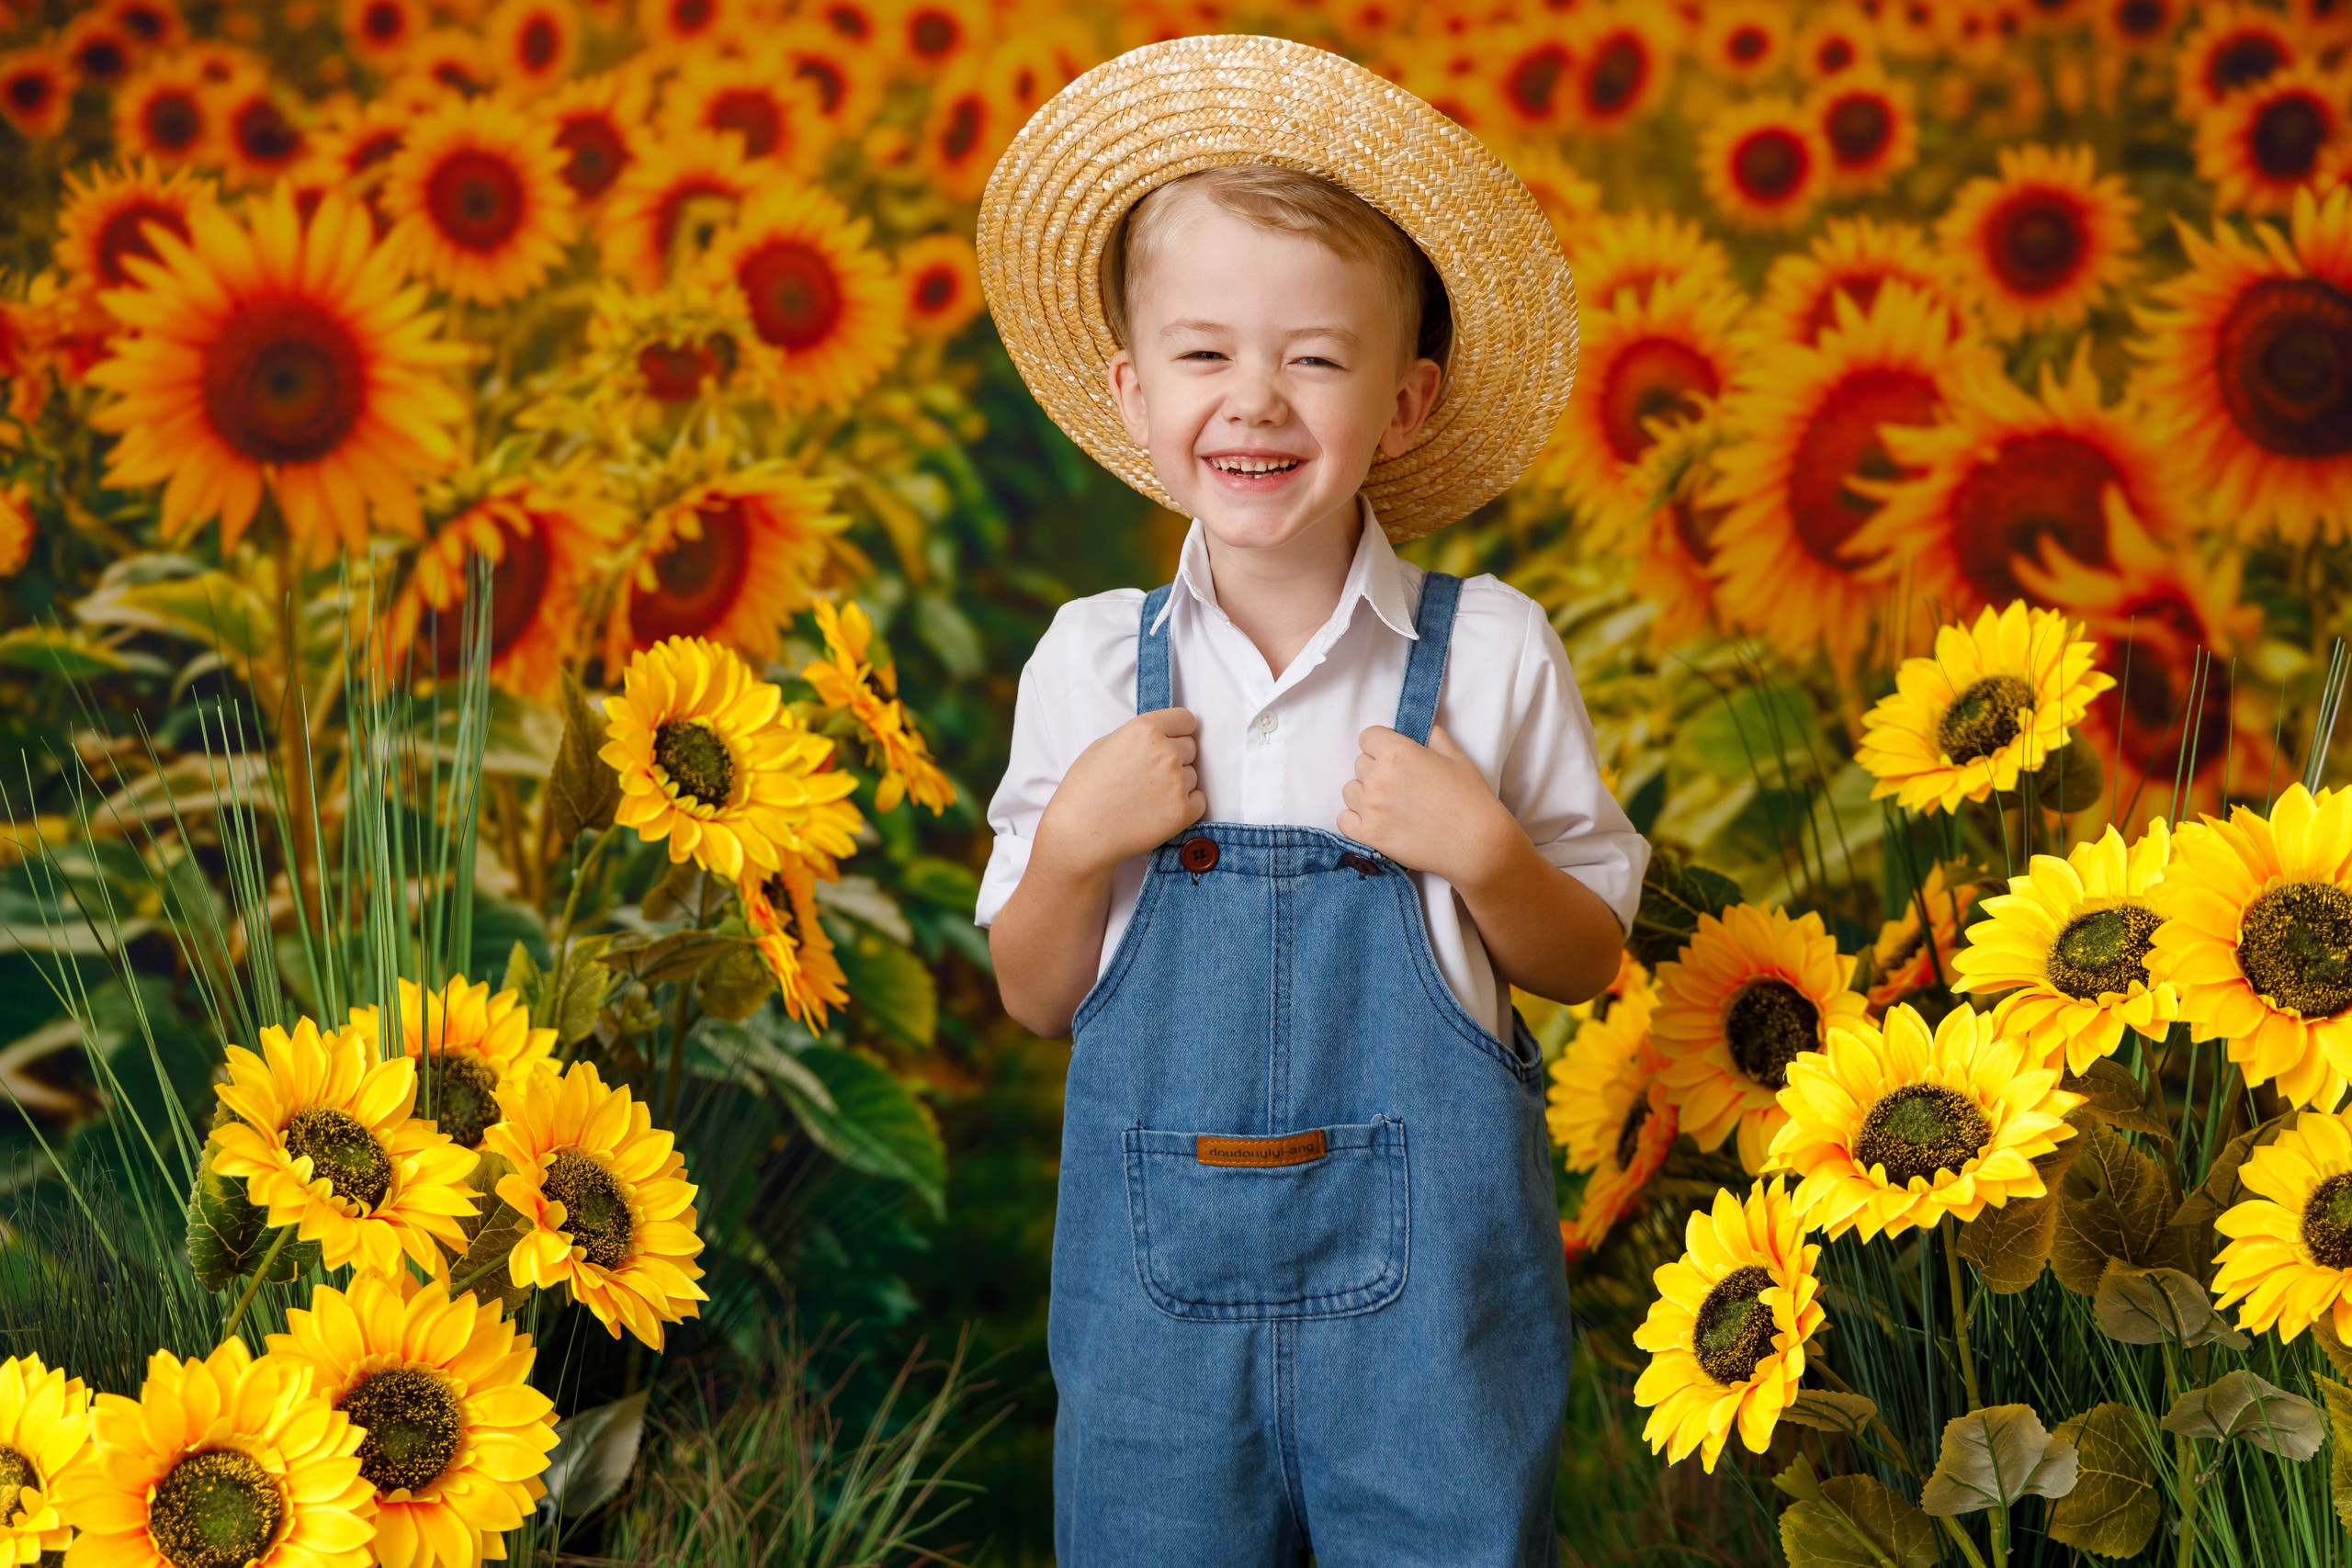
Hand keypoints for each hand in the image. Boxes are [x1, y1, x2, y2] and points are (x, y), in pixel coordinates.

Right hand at [1034, 709, 1205, 879]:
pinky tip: (1160, 810)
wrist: (1080, 833)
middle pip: (1191, 747)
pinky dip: (1186, 805)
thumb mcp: (1103, 746)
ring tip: (1148, 797)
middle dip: (1176, 758)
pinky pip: (1199, 800)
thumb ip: (1136, 736)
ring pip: (1193, 775)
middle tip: (1150, 775)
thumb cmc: (1084, 790)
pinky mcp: (1183, 811)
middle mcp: (1165, 752)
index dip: (1178, 731)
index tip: (1173, 741)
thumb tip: (1159, 736)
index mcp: (1145, 730)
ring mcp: (1177, 782)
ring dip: (1178, 783)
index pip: (1185, 719)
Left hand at [1338, 724, 1520, 887]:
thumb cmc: (1471, 799)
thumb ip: (1433, 737)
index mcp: (1398, 752)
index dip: (1381, 745)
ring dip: (1365, 794)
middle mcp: (1379, 777)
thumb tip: (1422, 729)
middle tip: (1400, 785)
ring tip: (1390, 805)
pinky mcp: (1369, 835)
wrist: (1477, 844)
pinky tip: (1376, 821)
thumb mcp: (1456, 757)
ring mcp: (1371, 808)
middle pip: (1360, 763)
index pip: (1368, 737)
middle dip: (1376, 769)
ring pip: (1350, 790)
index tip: (1393, 756)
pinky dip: (1355, 819)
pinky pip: (1344, 819)